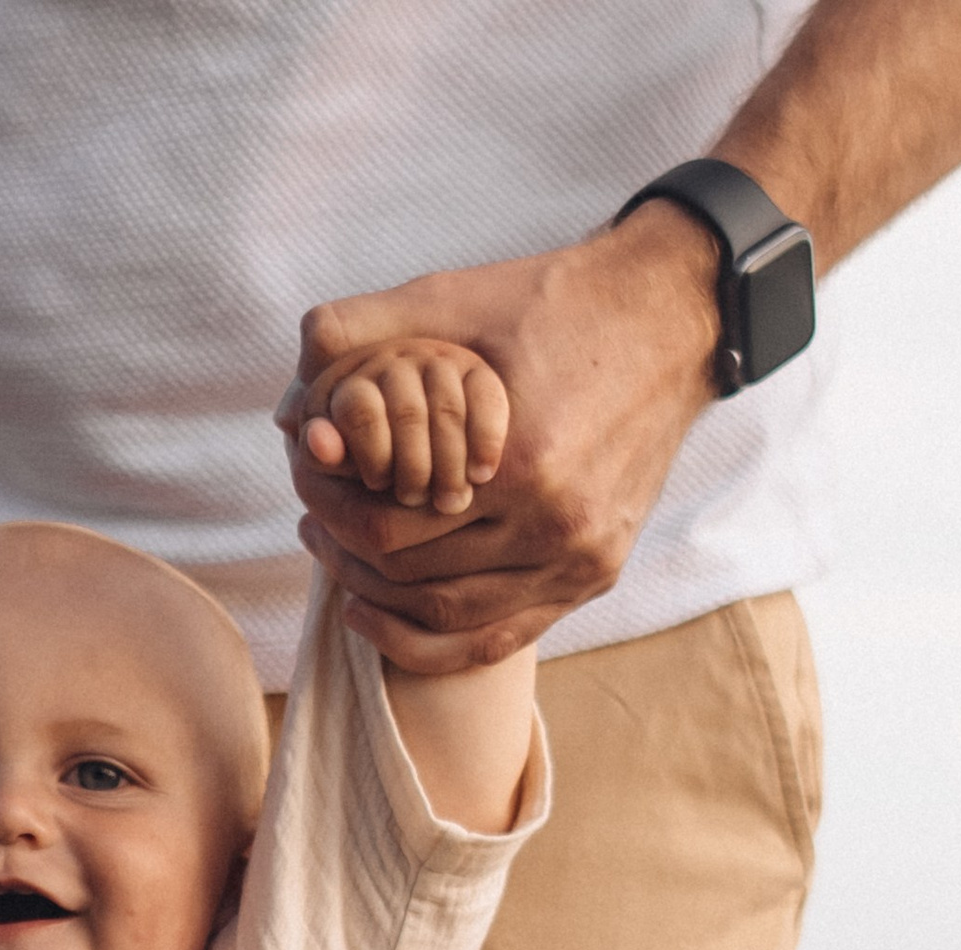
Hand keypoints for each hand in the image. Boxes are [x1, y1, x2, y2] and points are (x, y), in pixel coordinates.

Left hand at [274, 205, 722, 671]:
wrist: (673, 316)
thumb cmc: (556, 301)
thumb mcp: (458, 296)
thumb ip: (365, 328)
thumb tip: (288, 402)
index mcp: (521, 462)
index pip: (387, 526)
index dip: (330, 514)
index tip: (303, 491)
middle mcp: (556, 524)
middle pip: (413, 576)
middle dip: (348, 556)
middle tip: (312, 527)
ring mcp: (580, 559)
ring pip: (448, 617)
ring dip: (380, 600)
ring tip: (342, 565)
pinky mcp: (595, 575)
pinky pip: (496, 639)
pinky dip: (431, 643)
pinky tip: (379, 616)